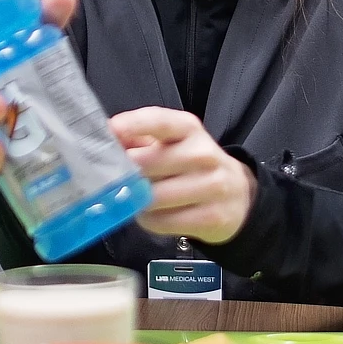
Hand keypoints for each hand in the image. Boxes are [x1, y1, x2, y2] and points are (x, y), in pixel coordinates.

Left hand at [110, 107, 255, 244]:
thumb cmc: (191, 165)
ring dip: (138, 202)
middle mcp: (202, 154)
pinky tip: (156, 215)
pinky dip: (151, 221)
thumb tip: (105, 140)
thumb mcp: (171, 144)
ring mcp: (211, 186)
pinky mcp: (212, 217)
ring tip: (140, 199)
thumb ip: (137, 139)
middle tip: (120, 180)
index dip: (133, 125)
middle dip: (127, 175)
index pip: (159, 121)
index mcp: (188, 129)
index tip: (111, 131)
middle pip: (147, 165)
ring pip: (152, 197)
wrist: (237, 195)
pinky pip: (162, 222)